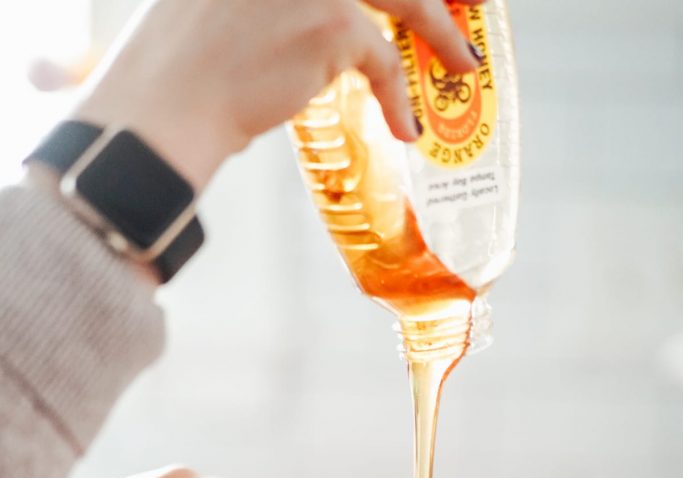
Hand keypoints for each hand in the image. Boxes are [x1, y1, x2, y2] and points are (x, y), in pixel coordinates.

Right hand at [73, 0, 484, 190]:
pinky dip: (399, 98)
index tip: (420, 4)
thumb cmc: (183, 64)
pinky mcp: (331, 22)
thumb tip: (321, 17)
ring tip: (461, 62)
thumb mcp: (229, 1)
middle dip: (429, 2)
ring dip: (439, 33)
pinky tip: (407, 125)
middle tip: (463, 8)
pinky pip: (384, 61)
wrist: (165, 103)